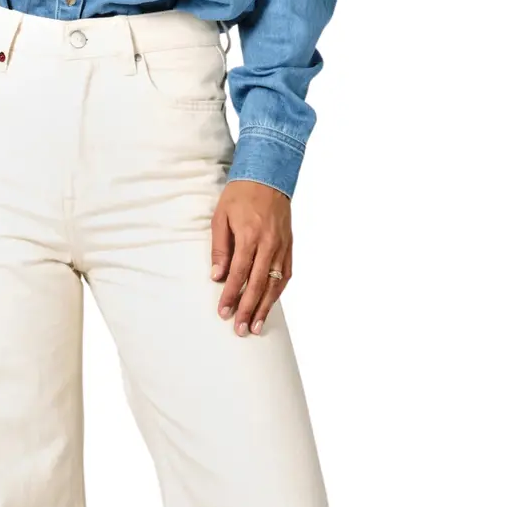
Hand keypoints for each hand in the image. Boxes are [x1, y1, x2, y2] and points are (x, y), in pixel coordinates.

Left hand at [211, 180, 293, 336]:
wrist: (268, 176)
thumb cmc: (240, 196)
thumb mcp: (221, 217)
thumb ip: (220, 248)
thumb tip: (217, 275)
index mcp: (250, 236)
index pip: (239, 273)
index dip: (231, 295)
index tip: (224, 312)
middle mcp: (269, 244)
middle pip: (258, 284)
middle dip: (248, 309)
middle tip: (241, 330)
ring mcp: (282, 247)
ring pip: (275, 284)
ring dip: (265, 307)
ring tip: (256, 326)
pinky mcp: (289, 246)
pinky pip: (286, 274)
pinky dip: (279, 292)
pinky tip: (271, 304)